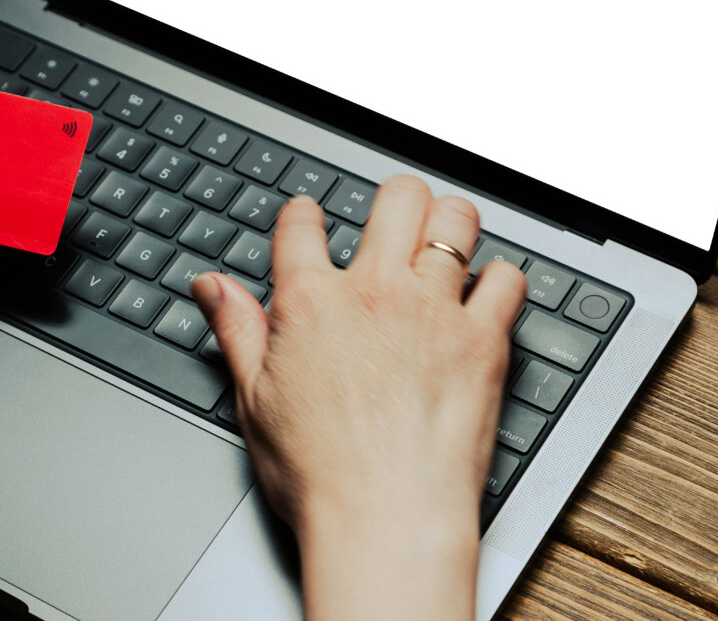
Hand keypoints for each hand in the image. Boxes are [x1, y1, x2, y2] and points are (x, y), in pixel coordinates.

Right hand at [192, 176, 525, 619]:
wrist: (383, 519)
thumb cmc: (318, 474)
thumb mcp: (253, 398)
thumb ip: (236, 329)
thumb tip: (210, 286)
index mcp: (311, 302)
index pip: (302, 222)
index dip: (303, 215)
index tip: (309, 222)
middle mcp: (375, 292)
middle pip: (396, 198)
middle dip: (394, 198)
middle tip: (393, 218)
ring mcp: (434, 311)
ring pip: (456, 220)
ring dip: (450, 222)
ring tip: (444, 239)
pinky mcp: (483, 341)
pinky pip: (507, 278)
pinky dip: (500, 278)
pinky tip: (485, 293)